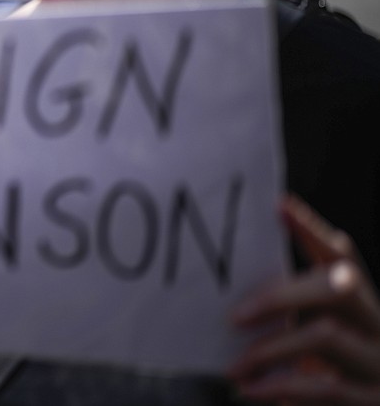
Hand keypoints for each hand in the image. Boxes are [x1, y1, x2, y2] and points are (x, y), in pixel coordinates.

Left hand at [228, 194, 379, 402]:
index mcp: (361, 304)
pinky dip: (281, 388)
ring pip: (327, 335)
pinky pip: (326, 389)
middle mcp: (379, 326)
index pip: (342, 256)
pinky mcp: (373, 401)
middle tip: (234, 318)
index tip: (280, 206)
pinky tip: (252, 390)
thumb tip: (228, 283)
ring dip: (270, 350)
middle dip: (281, 296)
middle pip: (340, 287)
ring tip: (236, 367)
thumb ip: (289, 308)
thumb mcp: (311, 333)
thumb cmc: (324, 372)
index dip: (313, 229)